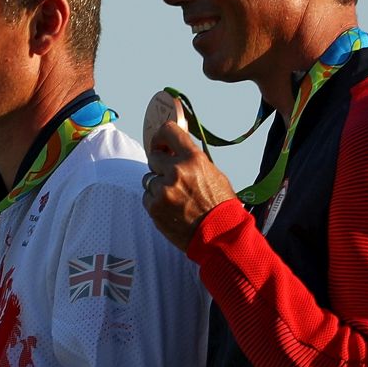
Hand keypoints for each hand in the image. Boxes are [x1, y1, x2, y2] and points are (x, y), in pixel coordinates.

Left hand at [142, 122, 236, 250]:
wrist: (220, 236)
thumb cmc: (220, 205)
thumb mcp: (213, 173)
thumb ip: (192, 160)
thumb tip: (174, 149)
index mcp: (193, 159)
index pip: (169, 131)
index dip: (161, 136)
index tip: (160, 143)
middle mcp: (176, 171)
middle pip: (153, 157)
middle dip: (160, 165)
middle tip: (171, 177)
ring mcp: (163, 190)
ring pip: (148, 179)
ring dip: (158, 185)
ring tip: (176, 198)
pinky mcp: (154, 207)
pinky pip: (147, 197)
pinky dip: (155, 202)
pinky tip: (172, 209)